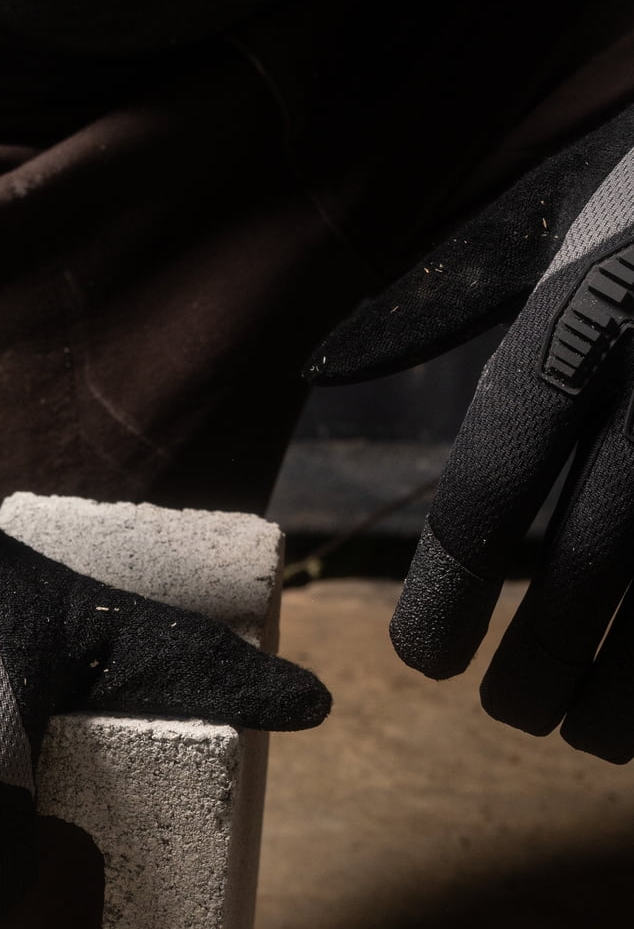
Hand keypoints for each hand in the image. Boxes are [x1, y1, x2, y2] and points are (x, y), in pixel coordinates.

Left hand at [311, 114, 633, 757]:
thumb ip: (453, 284)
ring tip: (589, 734)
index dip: (451, 594)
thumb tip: (325, 360)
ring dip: (629, 691)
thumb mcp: (567, 195)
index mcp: (586, 312)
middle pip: (587, 564)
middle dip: (542, 661)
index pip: (493, 485)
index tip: (428, 660)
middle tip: (513, 711)